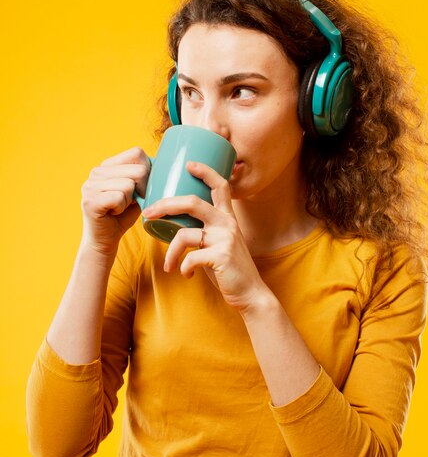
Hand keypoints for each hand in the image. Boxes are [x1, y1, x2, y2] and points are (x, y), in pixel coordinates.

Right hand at [80, 147, 150, 256]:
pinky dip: (121, 208)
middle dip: (142, 190)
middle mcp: (96, 171)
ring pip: (129, 185)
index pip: (137, 153)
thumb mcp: (137, 192)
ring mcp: (90, 185)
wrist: (105, 240)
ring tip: (119, 208)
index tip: (141, 190)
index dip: (147, 172)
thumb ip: (144, 176)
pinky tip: (113, 213)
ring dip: (129, 201)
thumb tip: (166, 163)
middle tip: (130, 202)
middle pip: (138, 170)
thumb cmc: (123, 215)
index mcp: (107, 165)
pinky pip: (119, 197)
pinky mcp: (89, 200)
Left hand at [142, 161, 268, 310]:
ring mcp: (225, 239)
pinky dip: (183, 268)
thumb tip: (173, 225)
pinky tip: (186, 275)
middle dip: (166, 204)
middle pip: (193, 202)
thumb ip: (203, 231)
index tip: (188, 164)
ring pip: (184, 234)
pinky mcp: (222, 256)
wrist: (250, 293)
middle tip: (149, 213)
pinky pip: (190, 258)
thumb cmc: (229, 268)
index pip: (220, 186)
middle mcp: (227, 223)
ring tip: (168, 265)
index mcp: (227, 217)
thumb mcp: (219, 243)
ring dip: (170, 252)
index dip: (205, 171)